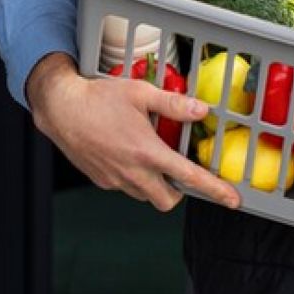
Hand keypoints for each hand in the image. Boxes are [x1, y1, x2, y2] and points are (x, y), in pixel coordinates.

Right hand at [26, 53, 241, 211]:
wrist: (60, 108)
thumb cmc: (98, 97)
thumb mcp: (140, 93)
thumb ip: (173, 104)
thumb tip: (202, 110)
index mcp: (147, 151)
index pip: (189, 178)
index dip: (215, 190)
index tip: (233, 199)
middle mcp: (133, 171)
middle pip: (168, 200)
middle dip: (179, 191)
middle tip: (178, 170)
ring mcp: (116, 179)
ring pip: (146, 195)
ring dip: (154, 183)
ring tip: (148, 156)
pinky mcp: (101, 180)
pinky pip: (126, 187)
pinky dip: (133, 177)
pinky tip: (125, 153)